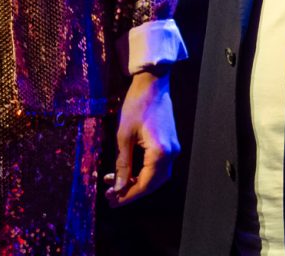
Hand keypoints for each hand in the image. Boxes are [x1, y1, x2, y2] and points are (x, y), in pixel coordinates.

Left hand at [104, 70, 179, 206]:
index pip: (145, 184)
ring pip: (157, 176)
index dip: (127, 196)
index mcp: (160, 152)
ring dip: (138, 182)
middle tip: (111, 195)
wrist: (153, 84)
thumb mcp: (124, 136)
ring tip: (116, 182)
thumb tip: (118, 188)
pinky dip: (144, 172)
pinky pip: (159, 165)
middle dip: (132, 191)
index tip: (110, 200)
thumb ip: (122, 165)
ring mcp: (173, 147)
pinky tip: (128, 171)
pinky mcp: (171, 142)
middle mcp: (172, 152)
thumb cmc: (137, 106)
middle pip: (153, 183)